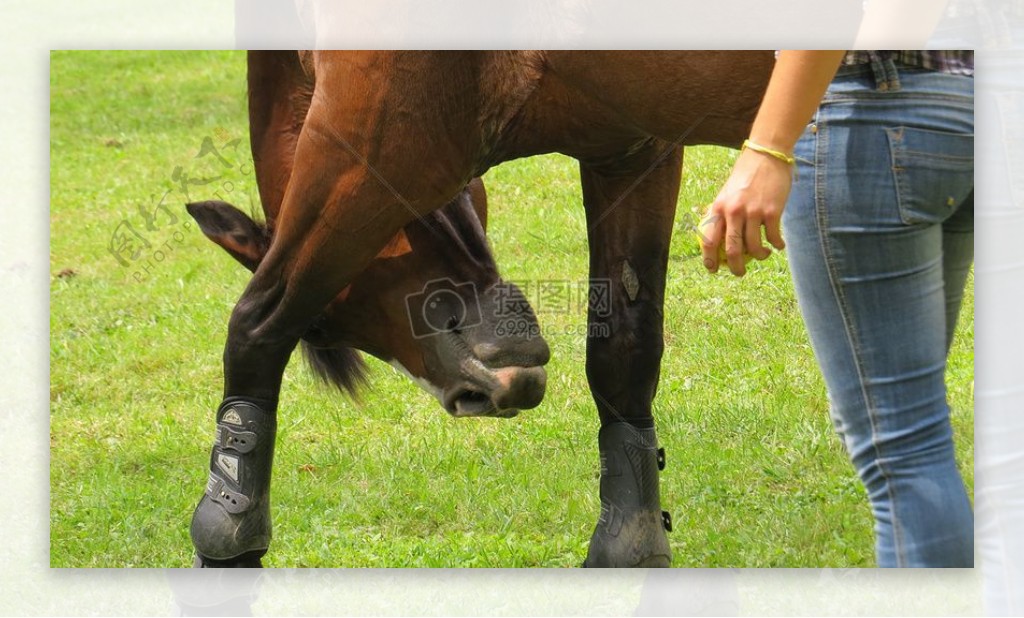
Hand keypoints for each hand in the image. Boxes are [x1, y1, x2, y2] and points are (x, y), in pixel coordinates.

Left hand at [699, 148, 793, 275]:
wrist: (767, 155)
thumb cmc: (746, 176)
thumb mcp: (727, 193)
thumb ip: (724, 214)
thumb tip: (721, 240)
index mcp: (718, 208)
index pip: (709, 240)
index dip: (709, 260)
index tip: (713, 270)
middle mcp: (734, 211)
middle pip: (732, 250)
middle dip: (736, 268)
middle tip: (740, 273)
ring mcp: (754, 212)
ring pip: (754, 248)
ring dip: (760, 257)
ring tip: (763, 255)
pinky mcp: (773, 211)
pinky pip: (773, 238)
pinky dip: (776, 245)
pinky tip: (778, 246)